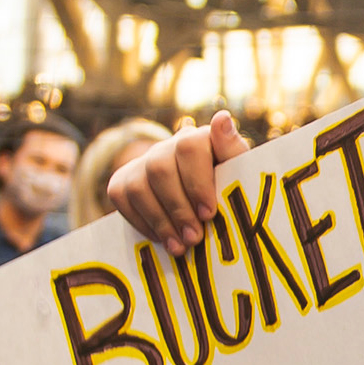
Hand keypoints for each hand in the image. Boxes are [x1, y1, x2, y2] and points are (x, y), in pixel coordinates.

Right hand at [108, 112, 248, 255]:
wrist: (210, 206)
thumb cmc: (232, 188)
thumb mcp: (242, 172)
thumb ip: (234, 151)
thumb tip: (222, 117)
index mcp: (199, 139)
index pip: (190, 147)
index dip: (197, 181)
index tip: (209, 214)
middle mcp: (168, 146)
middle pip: (160, 169)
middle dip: (178, 208)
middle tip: (194, 238)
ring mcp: (144, 162)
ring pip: (138, 185)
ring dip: (159, 220)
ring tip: (180, 247)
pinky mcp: (125, 179)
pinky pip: (121, 197)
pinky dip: (141, 222)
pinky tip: (163, 240)